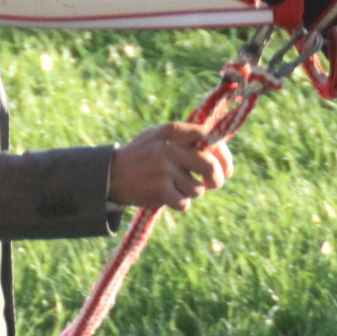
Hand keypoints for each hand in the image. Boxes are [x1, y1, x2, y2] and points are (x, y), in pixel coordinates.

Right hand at [108, 122, 231, 211]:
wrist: (110, 173)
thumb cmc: (142, 155)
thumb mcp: (160, 137)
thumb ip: (186, 138)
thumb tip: (221, 147)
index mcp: (172, 131)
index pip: (209, 136)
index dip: (223, 153)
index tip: (226, 166)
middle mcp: (169, 147)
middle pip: (210, 166)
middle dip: (217, 179)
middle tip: (213, 184)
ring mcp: (164, 169)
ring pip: (197, 189)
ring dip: (192, 193)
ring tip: (177, 188)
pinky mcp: (159, 189)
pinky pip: (184, 203)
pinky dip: (180, 204)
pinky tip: (168, 197)